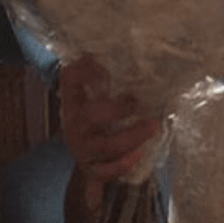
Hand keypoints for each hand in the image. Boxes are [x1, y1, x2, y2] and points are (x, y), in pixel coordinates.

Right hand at [60, 55, 160, 211]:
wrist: (85, 160)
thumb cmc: (95, 121)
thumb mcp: (93, 97)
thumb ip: (98, 76)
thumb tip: (100, 51)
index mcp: (74, 102)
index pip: (70, 80)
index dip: (86, 71)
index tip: (106, 67)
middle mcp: (74, 125)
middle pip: (91, 116)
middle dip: (117, 109)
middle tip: (138, 101)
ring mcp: (82, 149)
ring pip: (104, 146)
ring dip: (131, 136)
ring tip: (153, 126)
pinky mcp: (91, 170)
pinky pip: (105, 171)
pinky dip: (123, 164)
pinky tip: (139, 153)